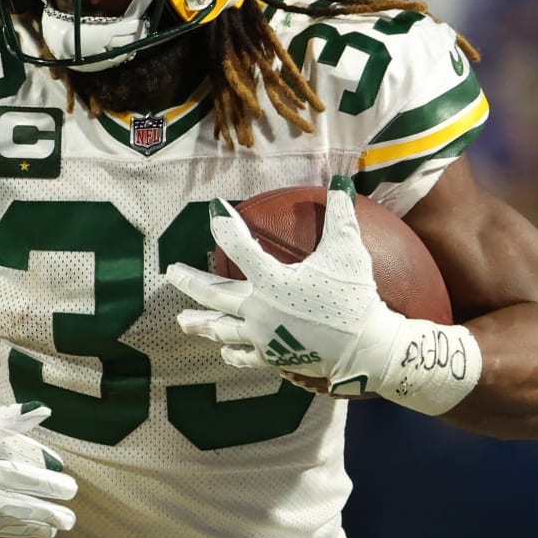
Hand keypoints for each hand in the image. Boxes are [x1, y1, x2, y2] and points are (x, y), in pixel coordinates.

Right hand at [0, 402, 76, 537]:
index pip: (2, 445)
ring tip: (65, 520)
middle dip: (41, 486)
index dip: (33, 454)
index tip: (60, 465)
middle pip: (3, 477)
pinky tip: (45, 529)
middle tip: (72, 490)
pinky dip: (20, 529)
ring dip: (36, 515)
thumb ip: (8, 417)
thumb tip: (42, 410)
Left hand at [165, 177, 480, 413]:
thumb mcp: (348, 251)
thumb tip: (341, 179)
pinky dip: (231, 352)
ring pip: (222, 328)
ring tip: (181, 320)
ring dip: (200, 323)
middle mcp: (258, 309)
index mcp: (271, 280)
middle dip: (190, 281)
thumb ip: (341, 214)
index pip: (239, 245)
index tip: (215, 210)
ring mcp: (262, 337)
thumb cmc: (354, 297)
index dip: (225, 225)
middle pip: (214, 293)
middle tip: (172, 271)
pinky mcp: (272, 358)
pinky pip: (244, 355)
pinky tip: (222, 350)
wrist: (365, 349)